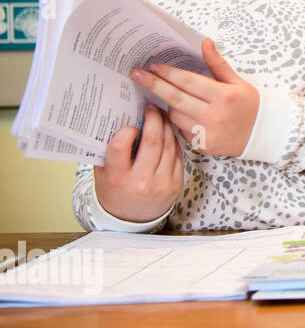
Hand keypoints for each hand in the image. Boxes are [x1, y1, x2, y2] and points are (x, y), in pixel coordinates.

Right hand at [93, 104, 182, 221]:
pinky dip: (174, 141)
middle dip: (154, 119)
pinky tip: (169, 132)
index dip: (127, 130)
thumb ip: (109, 150)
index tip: (130, 123)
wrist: (131, 220)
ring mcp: (162, 183)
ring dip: (166, 127)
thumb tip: (120, 118)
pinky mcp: (176, 184)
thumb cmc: (114, 190)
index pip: (121, 146)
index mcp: (118, 178)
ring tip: (162, 115)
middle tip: (152, 107)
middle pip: (152, 141)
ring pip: (169, 146)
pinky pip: (178, 156)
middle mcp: (141, 181)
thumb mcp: (103, 172)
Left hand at [131, 39, 259, 156]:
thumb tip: (205, 42)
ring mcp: (207, 132)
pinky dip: (179, 120)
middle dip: (153, 84)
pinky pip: (181, 130)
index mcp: (223, 96)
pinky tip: (185, 114)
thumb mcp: (237, 81)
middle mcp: (214, 115)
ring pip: (175, 115)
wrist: (264, 133)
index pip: (188, 82)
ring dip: (169, 104)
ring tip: (171, 96)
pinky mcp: (203, 145)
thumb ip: (217, 63)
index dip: (168, 73)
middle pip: (175, 98)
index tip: (153, 66)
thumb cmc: (250, 105)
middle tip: (137, 74)